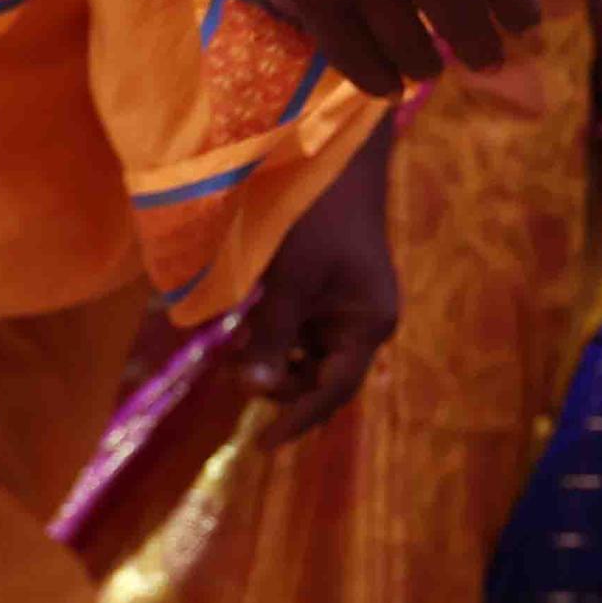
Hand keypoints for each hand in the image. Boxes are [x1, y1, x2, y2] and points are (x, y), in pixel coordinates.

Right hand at [174, 0, 540, 97]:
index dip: (519, 8)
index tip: (526, 28)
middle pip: (468, 23)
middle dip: (484, 51)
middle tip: (488, 62)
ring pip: (417, 54)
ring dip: (425, 67)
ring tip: (424, 67)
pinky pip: (362, 64)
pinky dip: (380, 81)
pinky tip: (388, 83)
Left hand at [245, 126, 399, 439]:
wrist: (332, 156)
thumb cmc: (317, 215)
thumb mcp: (291, 280)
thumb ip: (272, 335)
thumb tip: (251, 391)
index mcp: (368, 323)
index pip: (334, 389)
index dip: (298, 419)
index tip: (261, 447)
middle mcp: (362, 321)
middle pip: (320, 378)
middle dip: (278, 384)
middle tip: (232, 374)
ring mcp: (345, 307)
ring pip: (305, 356)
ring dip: (271, 360)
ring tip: (233, 354)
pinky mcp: (326, 291)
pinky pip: (298, 331)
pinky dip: (271, 337)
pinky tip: (245, 327)